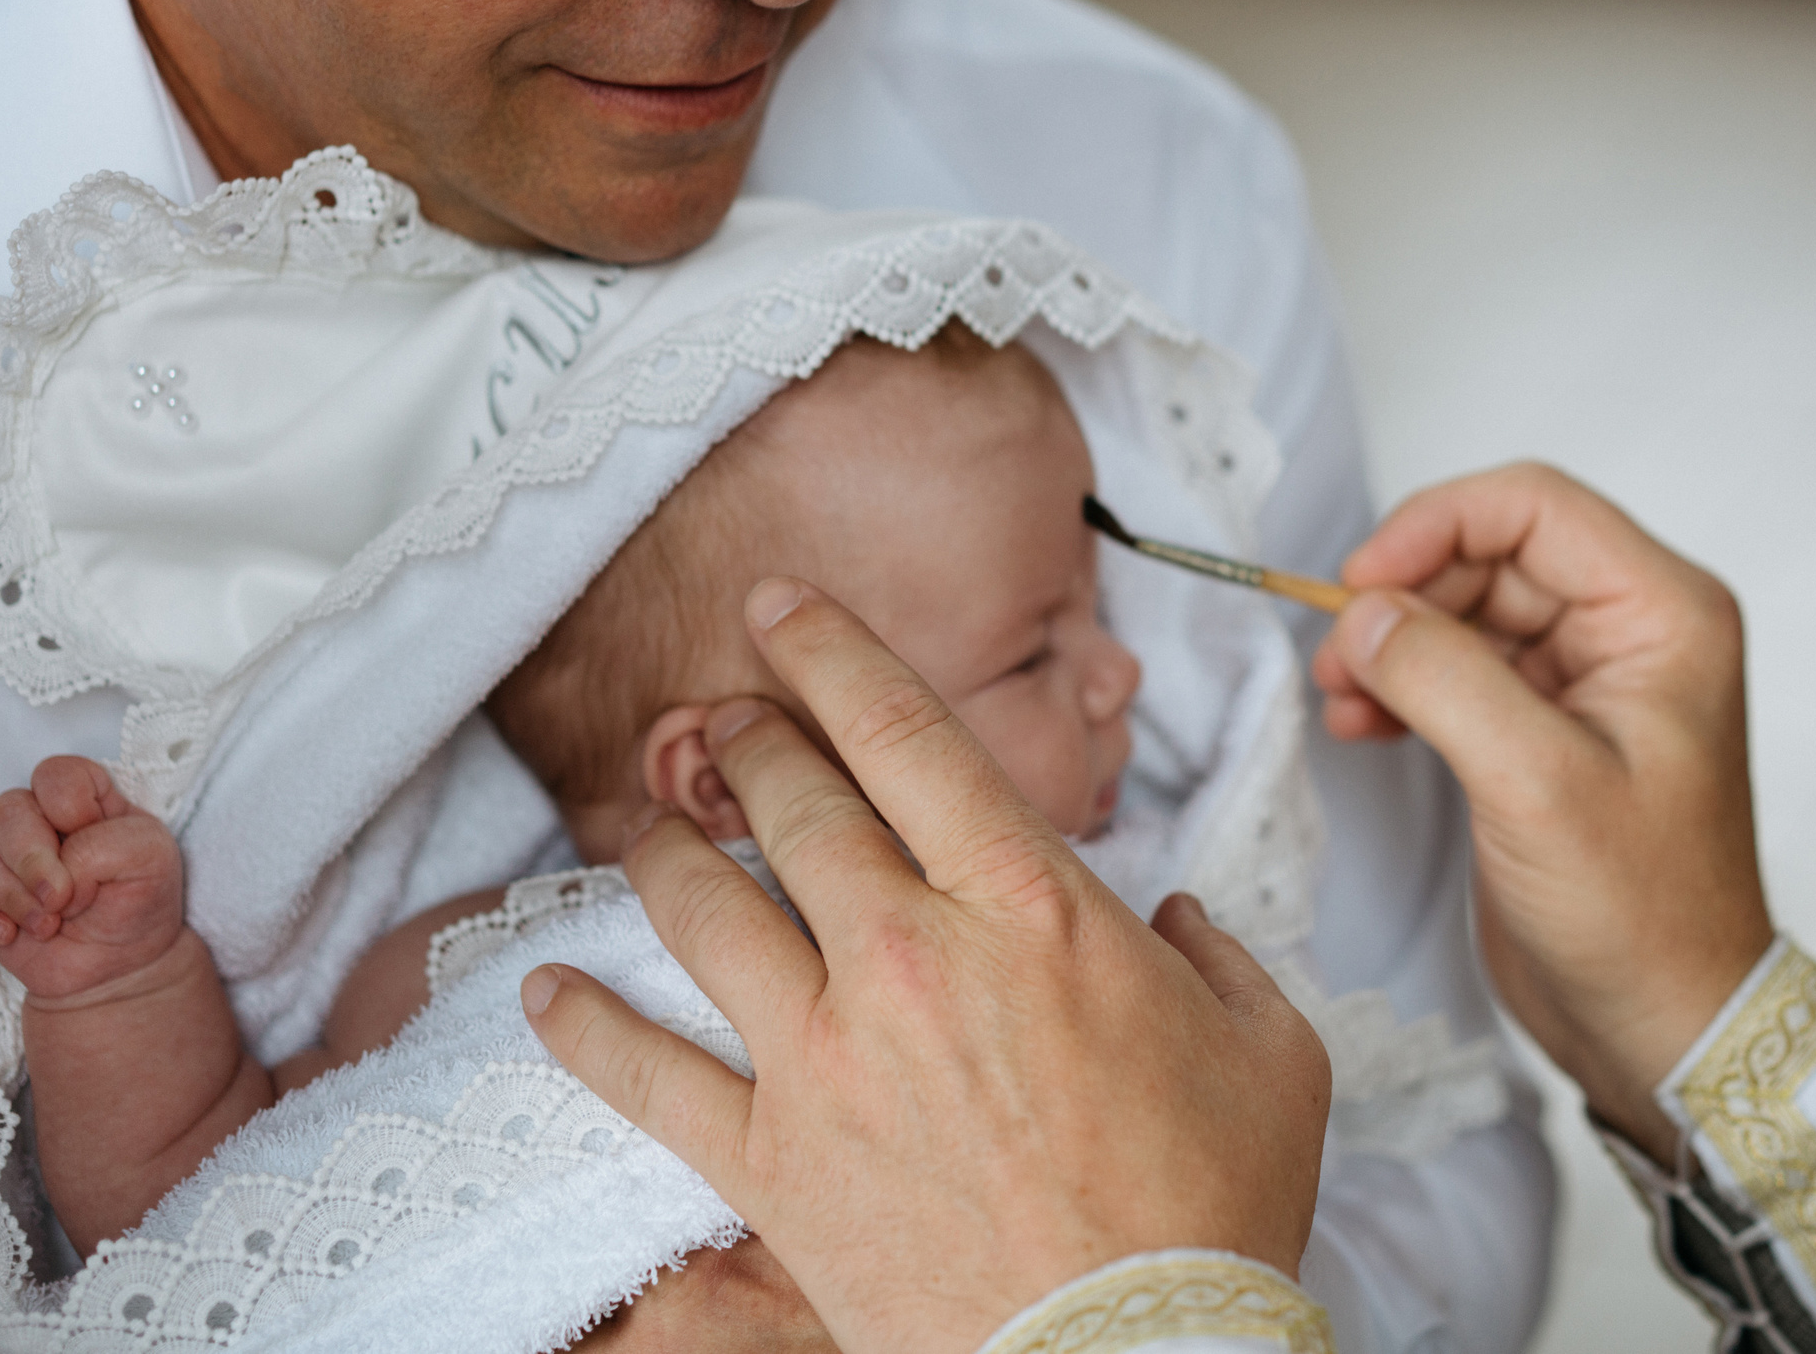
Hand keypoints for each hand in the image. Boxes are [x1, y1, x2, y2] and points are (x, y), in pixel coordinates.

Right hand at [0, 757, 185, 999]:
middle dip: (34, 861)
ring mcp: (4, 853)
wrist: (116, 961)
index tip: (100, 850)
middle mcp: (38, 816)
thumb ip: (107, 844)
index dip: (72, 812)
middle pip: (8, 809)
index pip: (57, 775)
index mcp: (85, 795)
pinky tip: (14, 934)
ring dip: (15, 896)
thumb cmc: (138, 900)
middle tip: (61, 900)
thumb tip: (54, 869)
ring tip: (49, 924)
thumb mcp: (152, 859)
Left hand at [523, 578, 1330, 1353]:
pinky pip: (646, 1078)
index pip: (902, 731)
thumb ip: (1216, 953)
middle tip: (720, 714)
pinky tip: (547, 992)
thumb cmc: (1209, 1208)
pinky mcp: (773, 1162)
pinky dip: (585, 1029)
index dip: (828, 650)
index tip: (780, 608)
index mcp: (1030, 904)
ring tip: (651, 822)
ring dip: (666, 849)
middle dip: (744, 737)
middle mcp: (911, 955)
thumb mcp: (1268, 1045)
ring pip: (705, 911)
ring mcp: (827, 1057)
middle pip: (791, 803)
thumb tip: (1177, 919)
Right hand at [1311, 463, 1772, 1159]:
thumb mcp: (1536, 785)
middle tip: (1338, 656)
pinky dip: (1406, 686)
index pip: (1533, 507)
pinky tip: (1362, 724)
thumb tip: (1366, 614)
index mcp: (1663, 615)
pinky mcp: (1545, 733)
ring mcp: (1587, 683)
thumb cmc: (1642, 916)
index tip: (1359, 582)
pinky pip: (1462, 671)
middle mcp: (1631, 632)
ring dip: (1395, 643)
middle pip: (1492, 554)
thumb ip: (1446, 679)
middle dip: (1405, 594)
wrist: (1664, 1025)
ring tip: (1341, 698)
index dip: (1435, 526)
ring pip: (1467, 612)